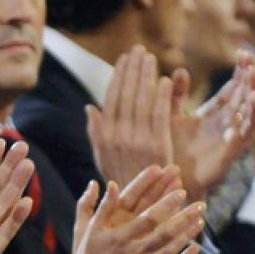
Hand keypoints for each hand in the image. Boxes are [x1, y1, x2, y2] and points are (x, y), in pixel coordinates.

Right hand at [53, 166, 203, 253]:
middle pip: (166, 232)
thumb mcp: (87, 228)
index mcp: (120, 237)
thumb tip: (110, 183)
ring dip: (188, 234)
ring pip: (172, 249)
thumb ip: (101, 205)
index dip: (167, 204)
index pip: (150, 218)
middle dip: (185, 217)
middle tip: (200, 204)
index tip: (181, 192)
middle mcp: (134, 252)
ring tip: (200, 220)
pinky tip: (195, 247)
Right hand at [86, 46, 172, 188]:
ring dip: (146, 77)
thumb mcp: (101, 155)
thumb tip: (90, 107)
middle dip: (132, 70)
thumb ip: (95, 130)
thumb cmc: (120, 176)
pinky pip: (158, 115)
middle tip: (139, 50)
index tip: (124, 59)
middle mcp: (117, 135)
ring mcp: (137, 140)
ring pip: (141, 101)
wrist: (137, 202)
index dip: (118, 76)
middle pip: (126, 95)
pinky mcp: (156, 145)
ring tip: (150, 59)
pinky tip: (164, 80)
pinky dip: (161, 97)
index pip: (111, 98)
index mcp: (103, 135)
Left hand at [170, 49, 254, 201]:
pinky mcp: (230, 152)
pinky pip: (247, 132)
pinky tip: (254, 98)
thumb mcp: (171, 118)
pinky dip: (252, 115)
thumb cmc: (169, 152)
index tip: (243, 51)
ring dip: (254, 91)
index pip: (231, 90)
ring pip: (250, 112)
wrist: (167, 183)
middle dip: (249, 76)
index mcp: (212, 117)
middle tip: (250, 56)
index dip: (239, 72)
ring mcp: (229, 138)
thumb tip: (177, 70)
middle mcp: (225, 126)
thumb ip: (175, 96)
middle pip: (244, 97)